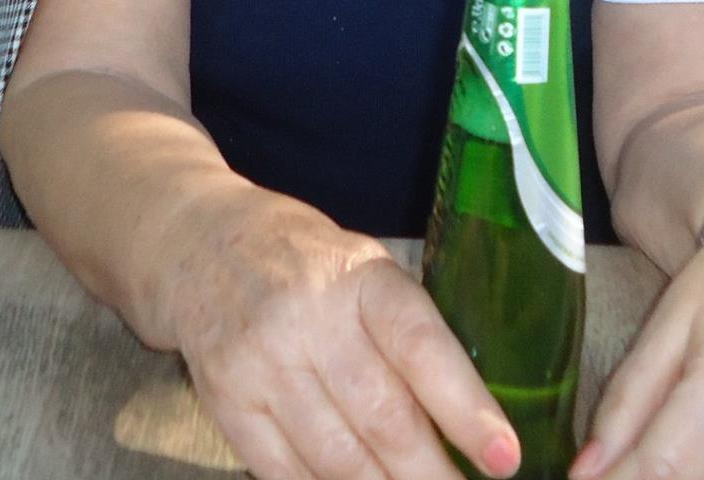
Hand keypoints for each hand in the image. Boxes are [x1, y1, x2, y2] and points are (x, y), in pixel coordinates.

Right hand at [163, 190, 522, 479]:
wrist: (200, 247)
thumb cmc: (305, 262)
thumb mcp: (364, 267)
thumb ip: (409, 330)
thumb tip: (473, 416)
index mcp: (358, 277)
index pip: (421, 347)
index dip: (466, 408)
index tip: (503, 455)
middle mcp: (308, 318)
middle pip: (384, 418)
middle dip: (433, 474)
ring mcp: (261, 365)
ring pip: (339, 459)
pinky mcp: (227, 404)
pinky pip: (286, 475)